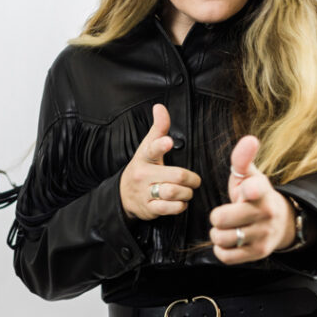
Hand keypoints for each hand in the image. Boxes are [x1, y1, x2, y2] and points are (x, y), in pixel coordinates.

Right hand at [119, 103, 201, 220]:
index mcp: (145, 157)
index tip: (168, 142)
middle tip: (194, 180)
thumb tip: (160, 107)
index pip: (152, 148)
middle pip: (176, 176)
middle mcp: (143, 174)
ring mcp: (145, 192)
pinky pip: (171, 208)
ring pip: (174, 192)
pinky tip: (180, 202)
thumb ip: (158, 128)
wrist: (123, 195)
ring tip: (187, 191)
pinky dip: (180, 205)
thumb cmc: (142, 168)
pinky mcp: (149, 208)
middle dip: (191, 179)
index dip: (161, 145)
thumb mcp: (147, 147)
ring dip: (187, 193)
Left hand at [208, 135, 295, 263]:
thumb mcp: (250, 175)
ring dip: (217, 234)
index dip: (249, 190)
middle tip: (224, 214)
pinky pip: (226, 256)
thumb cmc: (256, 196)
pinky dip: (221, 250)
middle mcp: (265, 214)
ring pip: (221, 238)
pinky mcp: (258, 253)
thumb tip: (249, 139)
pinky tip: (229, 240)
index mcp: (261, 191)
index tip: (246, 190)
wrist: (281, 222)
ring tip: (226, 228)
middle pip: (221, 218)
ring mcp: (262, 235)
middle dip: (217, 216)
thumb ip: (243, 158)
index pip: (256, 189)